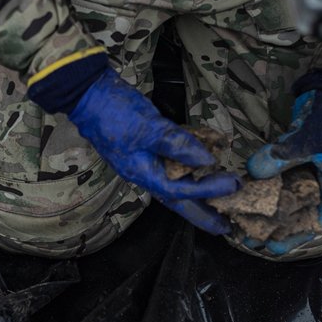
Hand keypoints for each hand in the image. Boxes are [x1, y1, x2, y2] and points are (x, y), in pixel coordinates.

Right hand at [67, 68, 239, 233]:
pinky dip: (190, 166)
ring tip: (220, 202)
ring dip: (199, 193)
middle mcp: (145, 172)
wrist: (88, 95)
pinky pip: (174, 163)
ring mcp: (145, 160)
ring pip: (177, 183)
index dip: (209, 190)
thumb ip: (178, 144)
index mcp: (144, 173)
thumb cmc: (115, 113)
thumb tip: (207, 160)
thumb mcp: (148, 128)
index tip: (232, 186)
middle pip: (178, 199)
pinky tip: (205, 163)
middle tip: (225, 227)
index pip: (182, 190)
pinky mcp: (148, 146)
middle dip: (201, 214)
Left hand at [245, 72, 321, 254]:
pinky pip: (283, 188)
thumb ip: (282, 156)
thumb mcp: (306, 139)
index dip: (294, 237)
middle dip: (274, 230)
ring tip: (243, 224)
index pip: (315, 223)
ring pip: (288, 204)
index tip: (271, 247)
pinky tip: (248, 199)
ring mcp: (310, 179)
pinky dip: (268, 195)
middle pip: (298, 218)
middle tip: (248, 238)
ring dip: (269, 214)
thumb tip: (252, 171)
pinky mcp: (299, 169)